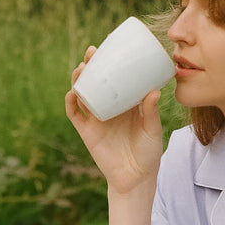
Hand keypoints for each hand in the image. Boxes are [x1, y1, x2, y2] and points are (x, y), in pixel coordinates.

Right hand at [66, 44, 163, 192]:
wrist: (136, 178)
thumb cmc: (148, 153)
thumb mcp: (152, 130)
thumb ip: (150, 112)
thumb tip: (153, 91)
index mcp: (125, 104)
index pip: (116, 78)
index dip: (110, 63)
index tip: (111, 47)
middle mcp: (109, 107)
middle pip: (96, 81)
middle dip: (91, 65)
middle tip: (92, 52)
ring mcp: (96, 118)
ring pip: (83, 94)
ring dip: (79, 80)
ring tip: (82, 68)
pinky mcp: (87, 132)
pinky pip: (75, 115)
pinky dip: (71, 103)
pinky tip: (72, 93)